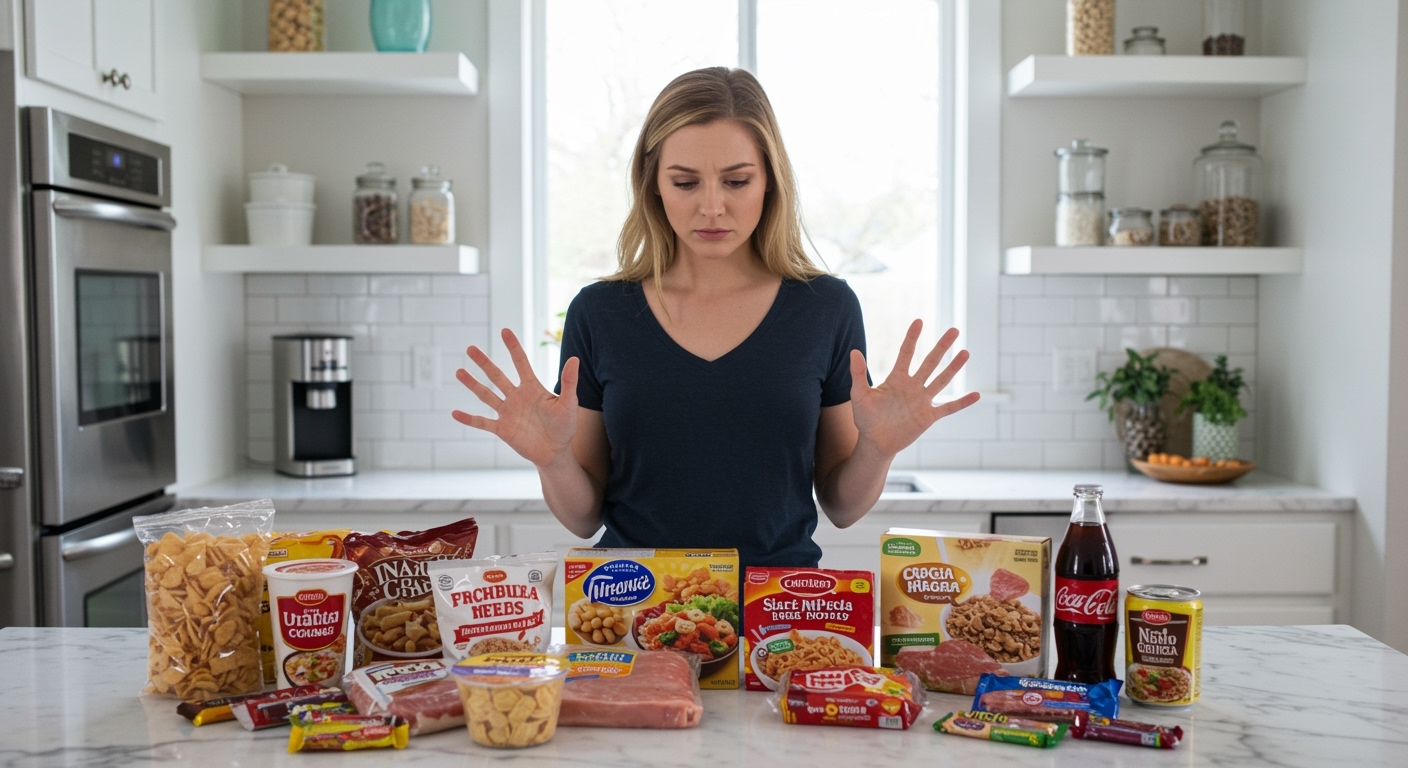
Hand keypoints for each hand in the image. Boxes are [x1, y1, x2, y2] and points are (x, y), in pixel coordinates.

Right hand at [452, 328, 580, 467]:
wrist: (556, 452)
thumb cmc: (564, 427)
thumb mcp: (569, 404)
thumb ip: (569, 382)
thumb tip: (575, 359)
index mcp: (532, 388)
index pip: (521, 363)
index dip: (513, 347)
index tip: (505, 331)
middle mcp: (516, 397)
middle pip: (497, 376)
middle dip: (484, 362)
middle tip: (470, 348)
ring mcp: (508, 413)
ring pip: (486, 395)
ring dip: (473, 384)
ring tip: (459, 372)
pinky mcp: (502, 429)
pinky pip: (483, 422)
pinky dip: (469, 419)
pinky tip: (455, 413)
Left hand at [849, 320, 980, 457]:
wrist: (875, 442)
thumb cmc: (865, 418)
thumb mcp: (859, 395)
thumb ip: (858, 374)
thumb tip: (854, 351)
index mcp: (896, 379)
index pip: (906, 354)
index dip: (912, 338)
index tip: (919, 322)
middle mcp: (912, 386)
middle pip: (930, 362)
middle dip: (942, 347)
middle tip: (954, 330)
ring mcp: (922, 401)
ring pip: (941, 380)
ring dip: (953, 367)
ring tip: (965, 353)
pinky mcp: (928, 417)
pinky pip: (948, 408)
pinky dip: (962, 402)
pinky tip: (976, 395)